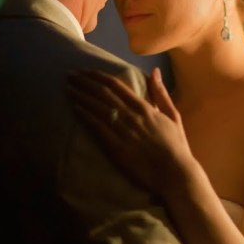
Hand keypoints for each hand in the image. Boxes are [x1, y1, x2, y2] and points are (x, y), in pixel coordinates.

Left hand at [66, 68, 193, 191]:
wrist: (174, 173)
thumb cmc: (176, 146)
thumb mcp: (173, 115)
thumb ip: (161, 93)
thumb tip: (154, 71)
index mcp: (144, 107)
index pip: (117, 86)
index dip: (99, 77)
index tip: (86, 71)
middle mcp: (131, 115)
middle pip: (102, 94)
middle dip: (84, 82)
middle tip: (70, 75)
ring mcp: (123, 131)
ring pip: (97, 108)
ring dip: (80, 96)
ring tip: (67, 89)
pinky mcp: (116, 147)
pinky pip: (97, 128)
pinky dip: (85, 116)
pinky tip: (75, 108)